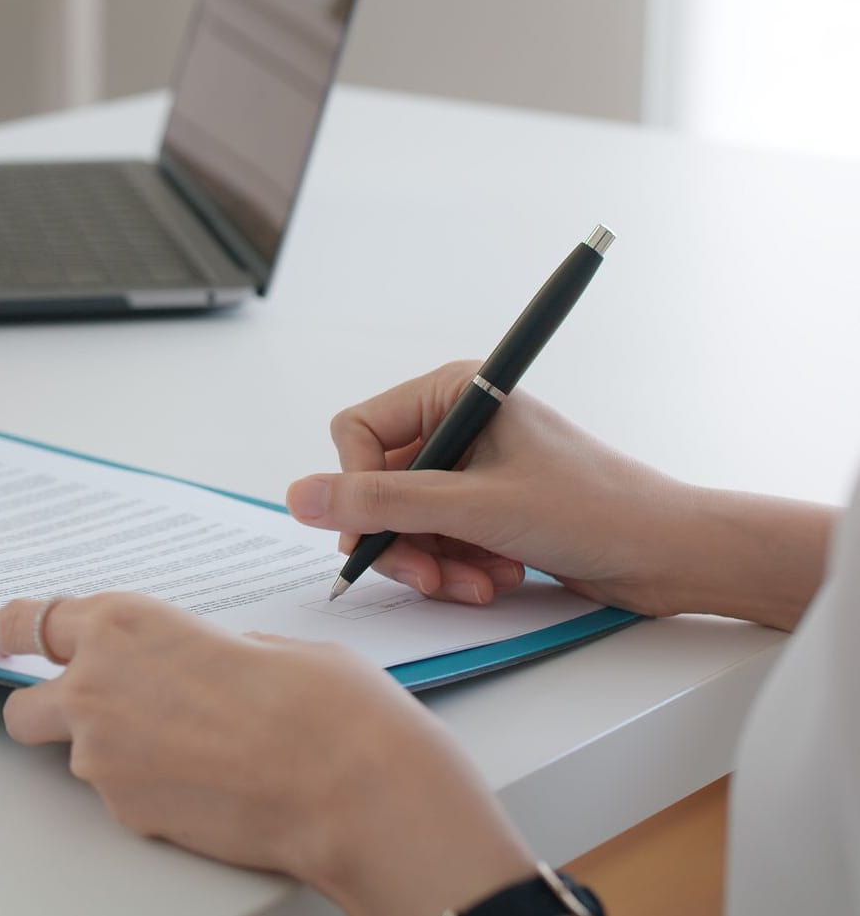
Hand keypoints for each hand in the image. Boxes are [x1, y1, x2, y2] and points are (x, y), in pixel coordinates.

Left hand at [0, 593, 533, 915]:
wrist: (352, 785)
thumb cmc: (321, 702)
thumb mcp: (255, 641)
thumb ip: (195, 647)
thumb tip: (186, 663)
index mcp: (124, 622)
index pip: (29, 621)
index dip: (15, 631)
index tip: (7, 635)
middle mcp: (95, 685)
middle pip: (23, 704)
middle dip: (47, 706)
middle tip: (80, 710)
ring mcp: (103, 757)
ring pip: (75, 757)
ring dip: (112, 753)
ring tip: (192, 754)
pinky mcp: (126, 813)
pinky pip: (121, 797)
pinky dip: (149, 791)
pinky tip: (208, 785)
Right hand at [283, 362, 834, 627]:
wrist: (673, 555)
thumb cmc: (596, 510)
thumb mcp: (476, 508)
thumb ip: (382, 503)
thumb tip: (301, 497)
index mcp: (455, 391)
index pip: (358, 432)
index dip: (358, 488)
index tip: (374, 533)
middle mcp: (459, 424)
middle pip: (379, 486)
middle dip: (402, 539)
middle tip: (428, 576)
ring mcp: (473, 470)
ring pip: (405, 522)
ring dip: (434, 562)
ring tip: (479, 583)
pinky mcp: (488, 511)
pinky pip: (437, 542)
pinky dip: (458, 569)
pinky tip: (497, 580)